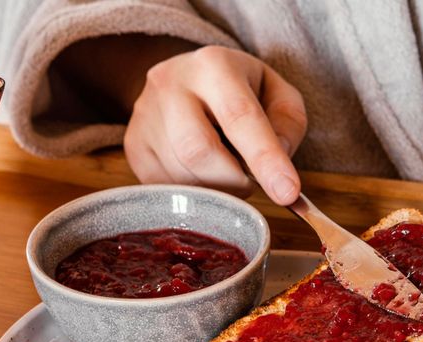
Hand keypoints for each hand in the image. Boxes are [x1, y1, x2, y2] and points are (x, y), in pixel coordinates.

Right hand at [124, 46, 307, 204]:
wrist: (190, 79)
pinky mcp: (134, 145)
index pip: (239, 116)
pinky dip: (193, 194)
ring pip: (180, 175)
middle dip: (233, 180)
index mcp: (213, 66)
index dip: (265, 159)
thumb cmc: (241, 90)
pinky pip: (164, 188)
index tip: (287, 193)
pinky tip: (205, 177)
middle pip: (198, 151)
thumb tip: (276, 161)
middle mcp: (170, 84)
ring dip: (215, 191)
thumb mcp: (278, 94)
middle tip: (250, 182)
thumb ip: (288, 124)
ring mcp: (145, 115)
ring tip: (227, 175)